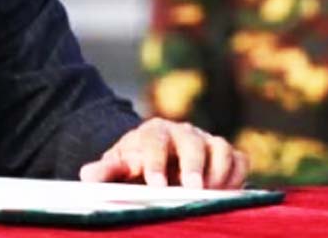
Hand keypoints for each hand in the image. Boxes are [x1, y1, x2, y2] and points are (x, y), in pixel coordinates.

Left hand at [78, 118, 246, 188]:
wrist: (157, 156)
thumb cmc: (136, 163)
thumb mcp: (118, 165)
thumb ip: (105, 170)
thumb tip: (87, 176)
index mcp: (153, 132)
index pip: (154, 141)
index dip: (156, 161)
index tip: (156, 184)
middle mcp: (183, 132)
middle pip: (192, 141)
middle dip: (194, 165)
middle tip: (193, 190)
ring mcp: (207, 141)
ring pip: (221, 147)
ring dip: (219, 171)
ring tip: (211, 194)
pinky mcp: (225, 155)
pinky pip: (240, 159)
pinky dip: (238, 175)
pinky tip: (228, 194)